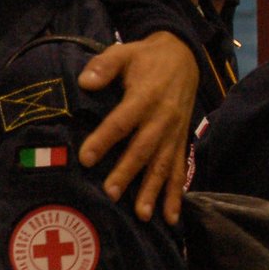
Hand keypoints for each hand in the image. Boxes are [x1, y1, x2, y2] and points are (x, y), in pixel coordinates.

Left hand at [77, 32, 196, 223]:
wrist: (184, 57)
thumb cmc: (145, 58)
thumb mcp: (124, 52)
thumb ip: (104, 66)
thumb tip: (85, 82)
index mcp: (145, 97)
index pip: (122, 122)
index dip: (104, 139)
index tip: (86, 158)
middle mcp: (162, 119)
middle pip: (143, 149)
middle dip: (128, 172)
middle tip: (110, 193)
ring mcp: (174, 133)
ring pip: (163, 165)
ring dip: (152, 191)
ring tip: (142, 215)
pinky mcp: (181, 141)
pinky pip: (179, 170)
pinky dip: (175, 194)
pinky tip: (170, 217)